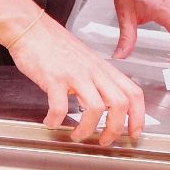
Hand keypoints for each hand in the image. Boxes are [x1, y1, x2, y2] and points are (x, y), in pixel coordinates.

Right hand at [8, 20, 147, 147]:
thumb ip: (96, 80)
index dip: (138, 117)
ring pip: (95, 108)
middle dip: (115, 129)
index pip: (133, 93)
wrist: (31, 28)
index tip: (134, 133)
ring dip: (87, 129)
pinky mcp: (54, 78)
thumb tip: (103, 103)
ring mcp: (75, 74)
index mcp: (103, 69)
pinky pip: (59, 106)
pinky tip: (50, 122)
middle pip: (119, 104)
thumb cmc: (53, 45)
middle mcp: (94, 72)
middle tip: (104, 141)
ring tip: (76, 135)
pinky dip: (55, 120)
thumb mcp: (85, 61)